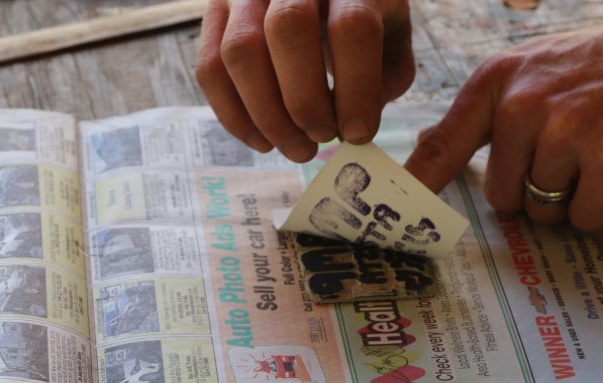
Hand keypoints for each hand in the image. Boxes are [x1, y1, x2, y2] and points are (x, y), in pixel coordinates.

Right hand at [196, 0, 415, 162]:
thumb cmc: (365, 20)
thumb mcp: (392, 41)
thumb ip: (384, 78)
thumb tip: (352, 126)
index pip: (351, 26)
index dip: (356, 89)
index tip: (359, 133)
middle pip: (288, 30)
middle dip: (305, 100)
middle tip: (322, 138)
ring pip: (240, 50)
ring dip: (268, 115)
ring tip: (298, 148)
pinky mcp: (216, 11)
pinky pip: (210, 67)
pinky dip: (234, 115)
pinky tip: (264, 142)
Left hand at [404, 1, 602, 230]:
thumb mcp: (541, 71)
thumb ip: (491, 114)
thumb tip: (429, 158)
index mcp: (499, 80)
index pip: (442, 145)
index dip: (419, 188)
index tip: (398, 219)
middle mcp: (523, 103)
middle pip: (502, 196)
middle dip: (535, 192)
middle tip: (575, 155)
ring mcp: (564, 130)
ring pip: (543, 211)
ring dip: (574, 198)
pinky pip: (585, 218)